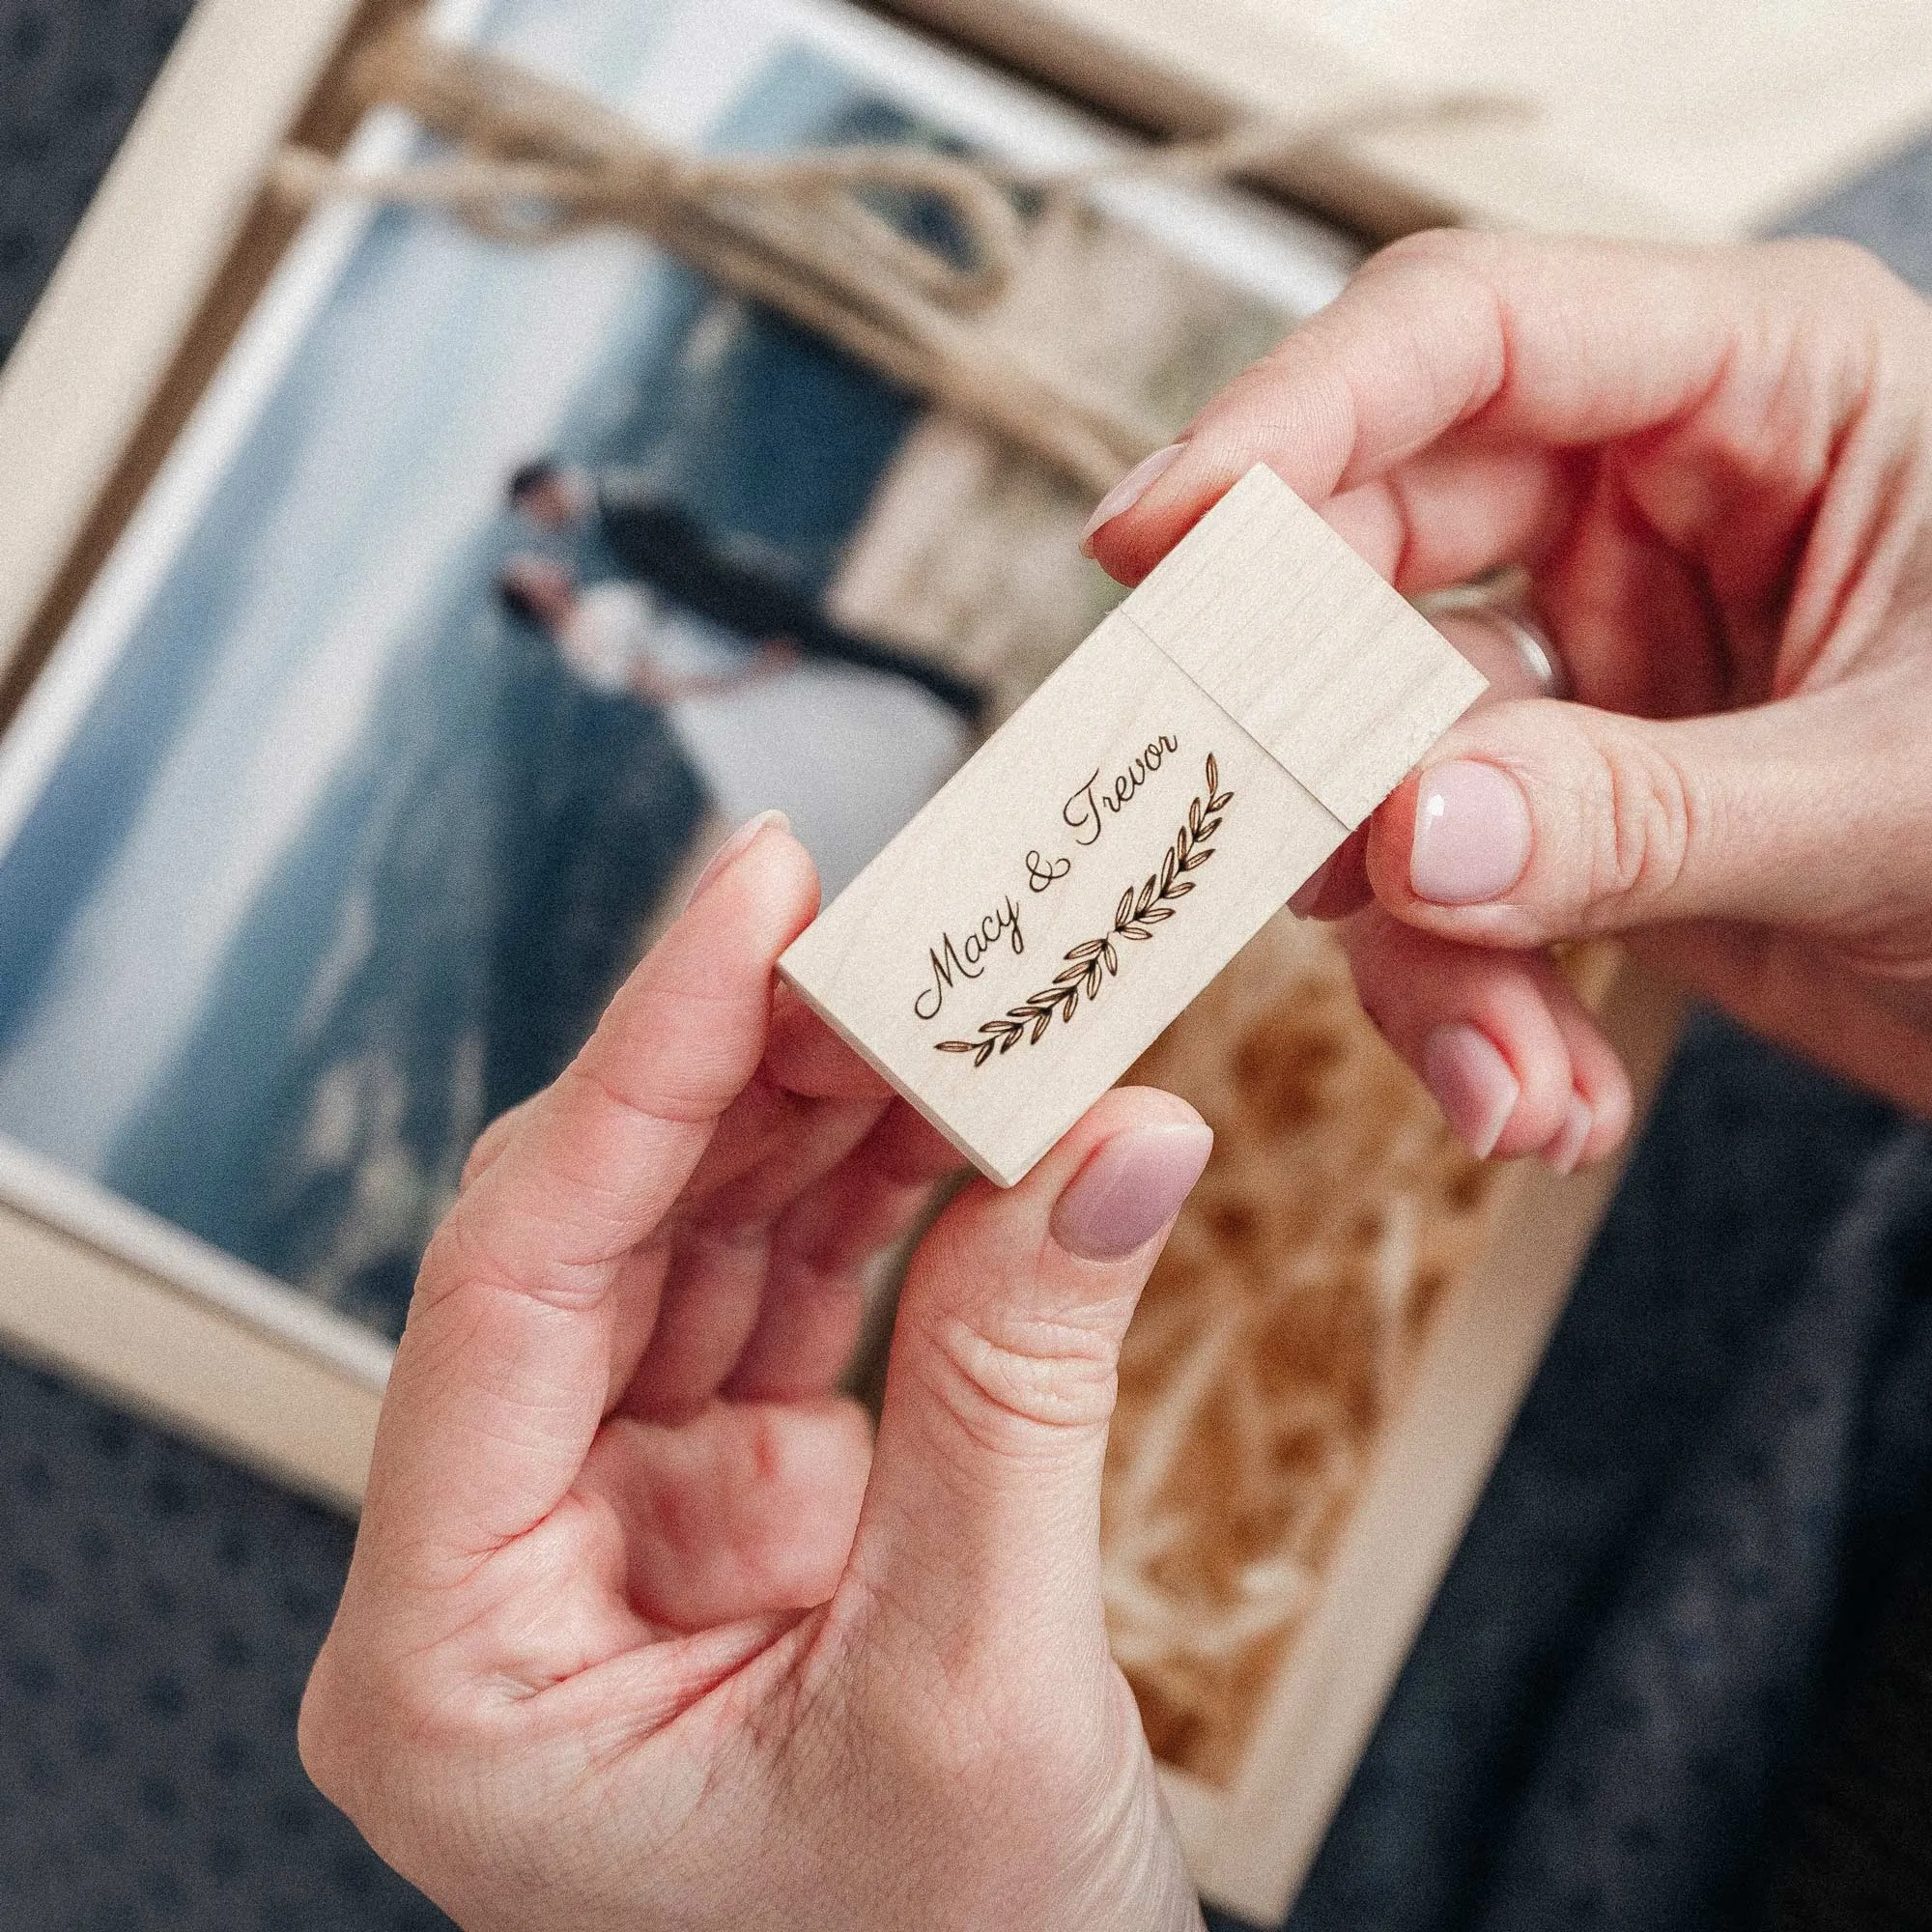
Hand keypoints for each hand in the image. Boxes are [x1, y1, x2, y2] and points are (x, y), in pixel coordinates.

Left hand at [300, 815, 1210, 1931]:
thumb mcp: (974, 1688)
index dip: (643, 1059)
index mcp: (454, 1656)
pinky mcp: (730, 1499)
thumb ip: (1024, 1381)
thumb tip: (1122, 1135)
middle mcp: (504, 1565)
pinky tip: (958, 1109)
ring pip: (698, 1241)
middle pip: (602, 1231)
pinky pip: (789, 1296)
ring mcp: (618, 1523)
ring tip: (943, 989)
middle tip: (880, 919)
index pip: (514, 1280)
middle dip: (746, 1062)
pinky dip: (878, 1195)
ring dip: (822, 1109)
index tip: (755, 897)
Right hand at [1087, 232, 1931, 1167]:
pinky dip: (1465, 1003)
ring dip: (1422, 942)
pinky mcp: (1570, 801)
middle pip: (1377, 559)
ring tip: (1509, 1078)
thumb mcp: (1901, 801)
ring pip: (1390, 761)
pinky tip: (1540, 1095)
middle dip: (1327, 739)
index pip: (1465, 338)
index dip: (1287, 422)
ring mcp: (1597, 661)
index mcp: (1762, 389)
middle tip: (1266, 854)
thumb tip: (1412, 833)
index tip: (1149, 542)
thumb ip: (1649, 813)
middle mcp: (1649, 502)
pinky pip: (1437, 883)